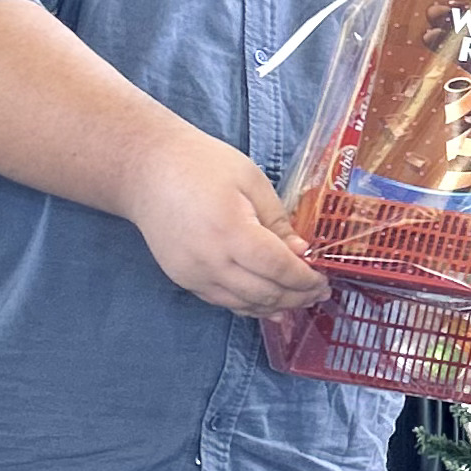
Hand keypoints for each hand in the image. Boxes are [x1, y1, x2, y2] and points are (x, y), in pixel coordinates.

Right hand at [128, 126, 327, 315]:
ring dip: (275, 306)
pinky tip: (267, 304)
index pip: (278, 269)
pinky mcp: (182, 278)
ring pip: (244, 304)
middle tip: (319, 292)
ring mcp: (192, 274)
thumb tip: (302, 253)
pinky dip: (249, 305)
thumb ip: (277, 221)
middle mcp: (209, 261)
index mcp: (231, 231)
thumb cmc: (201, 164)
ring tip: (299, 301)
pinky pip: (222, 301)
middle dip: (297, 297)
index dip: (305, 279)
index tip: (324, 278)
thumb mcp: (250, 180)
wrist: (146, 170)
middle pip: (264, 293)